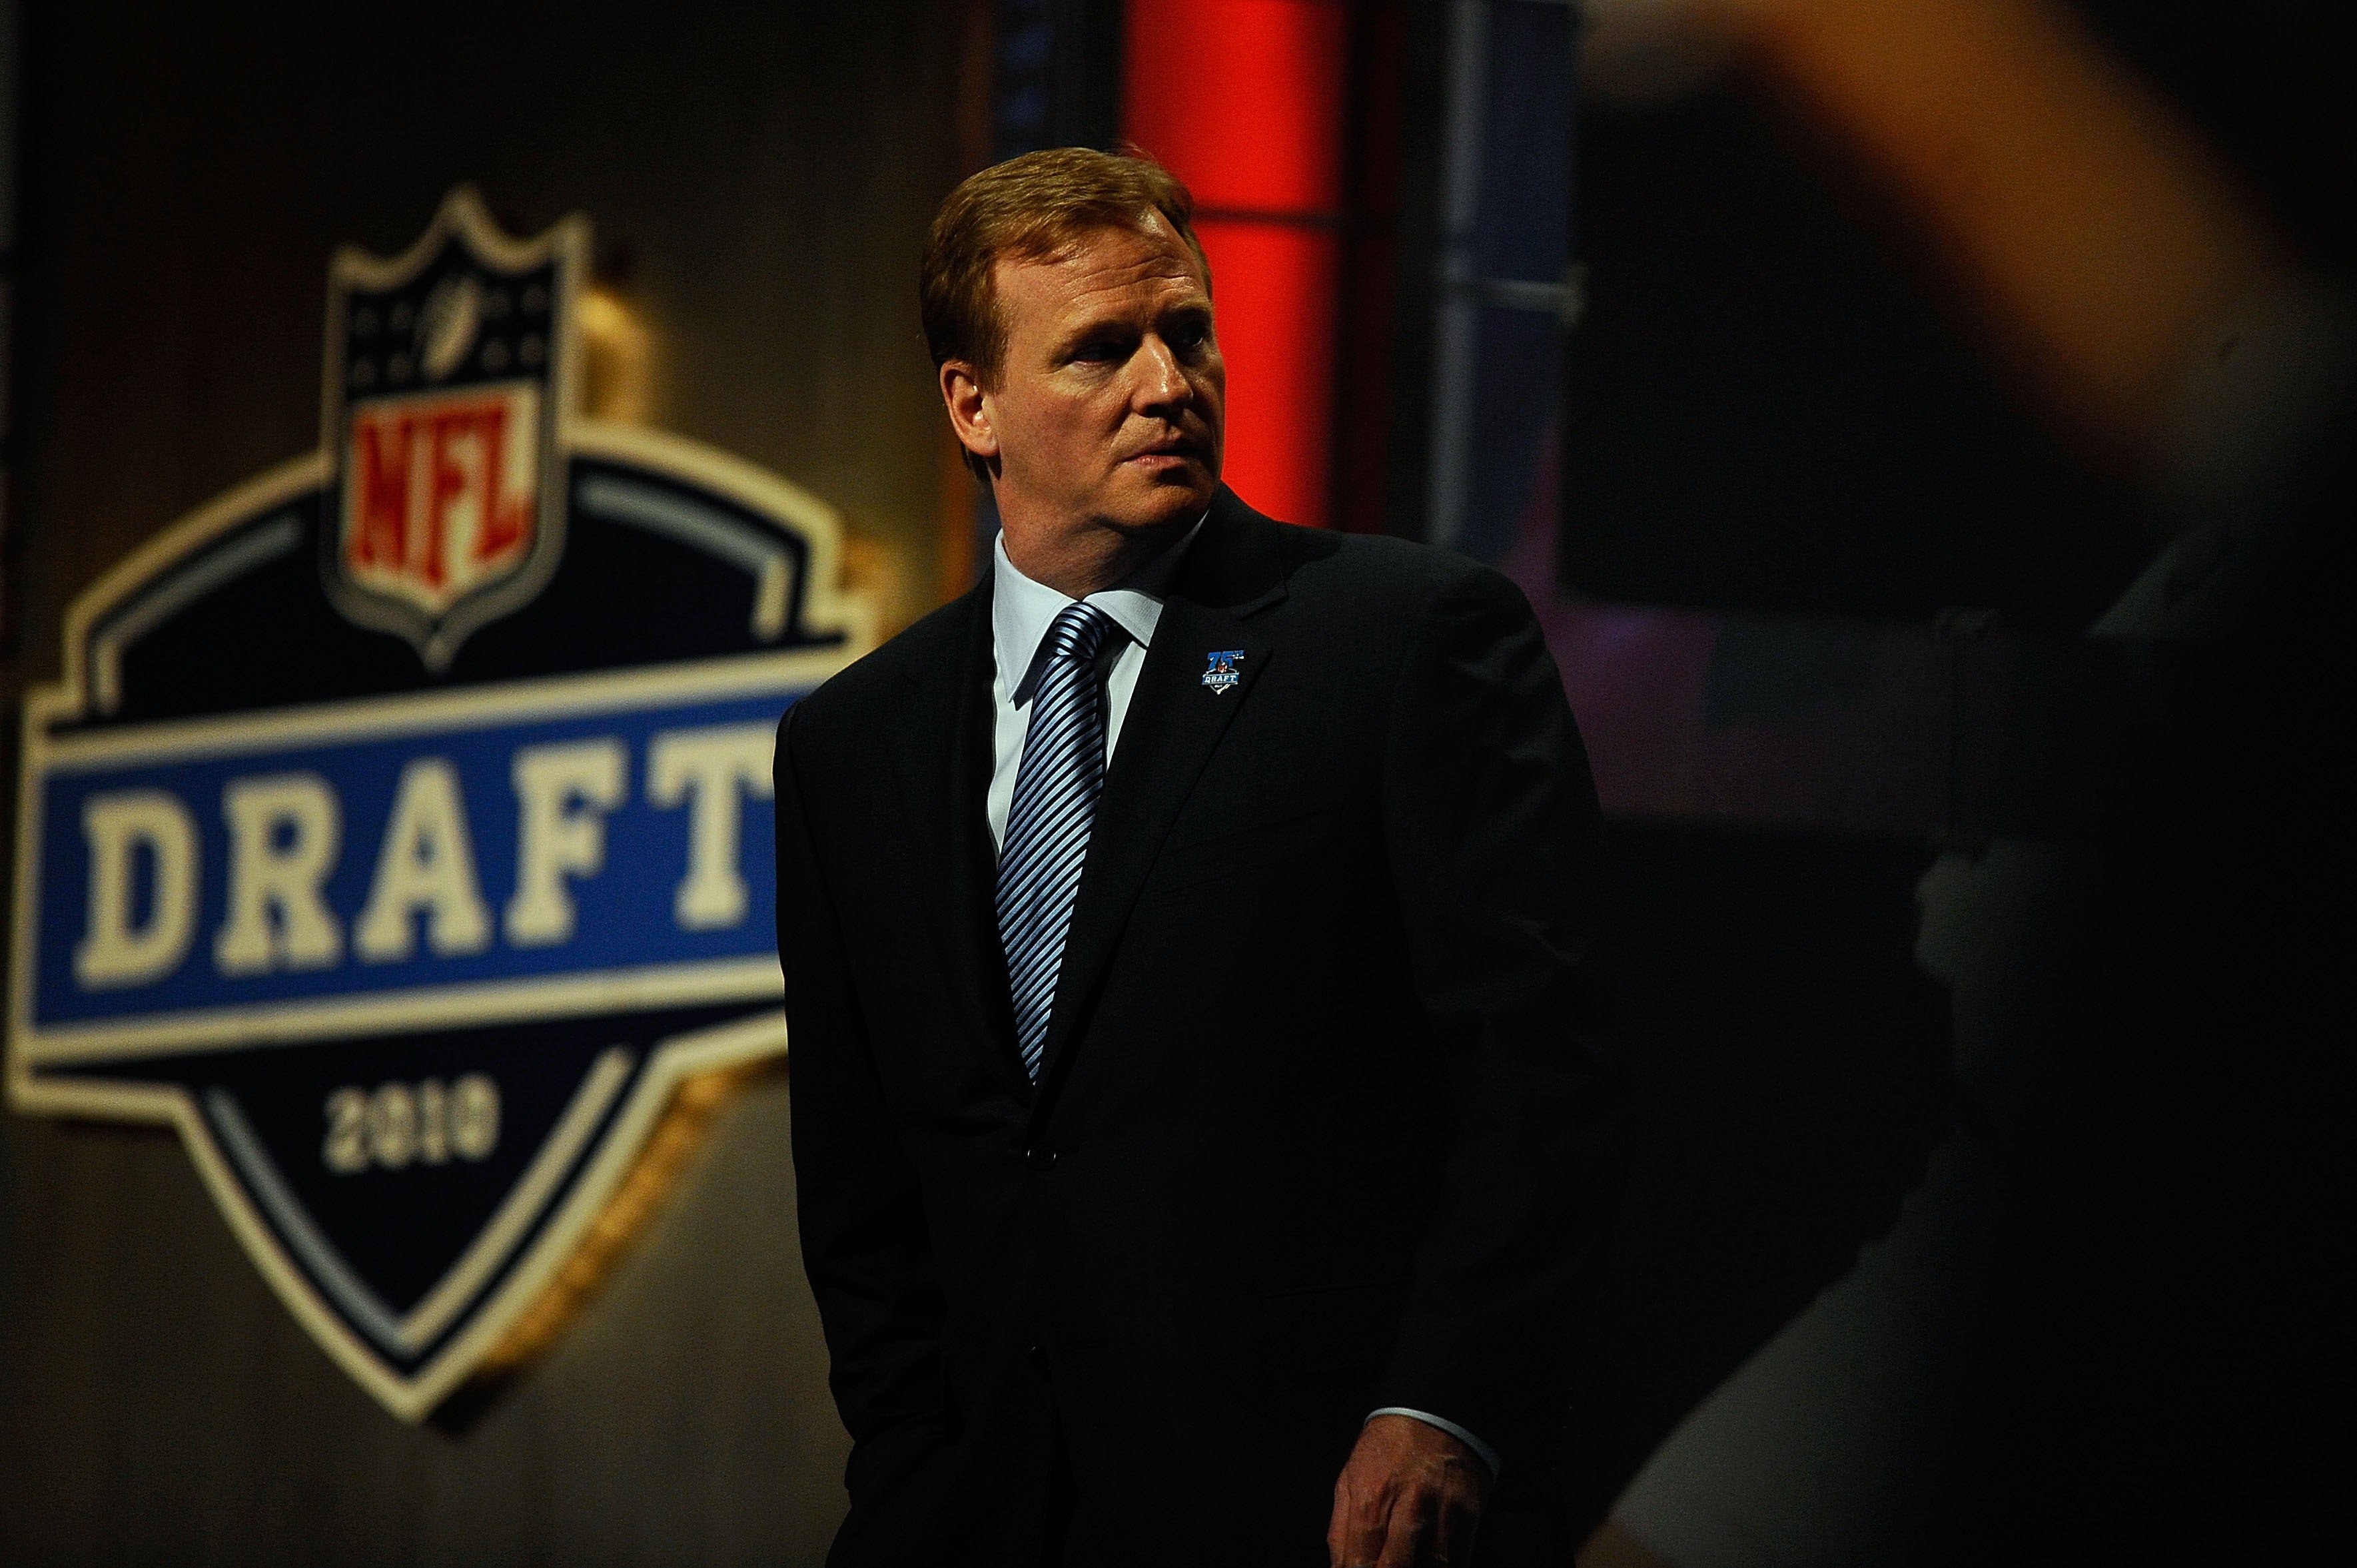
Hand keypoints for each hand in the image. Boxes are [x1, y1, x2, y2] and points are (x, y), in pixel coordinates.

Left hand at [1327, 1413, 1489, 1567]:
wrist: (1435, 1413)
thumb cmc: (1387, 1448)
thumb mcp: (1350, 1480)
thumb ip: (1341, 1531)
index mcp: (1373, 1495)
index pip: (1361, 1561)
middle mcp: (1410, 1505)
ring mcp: (1444, 1513)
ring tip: (1407, 1562)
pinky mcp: (1470, 1517)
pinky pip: (1458, 1562)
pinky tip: (1427, 1562)